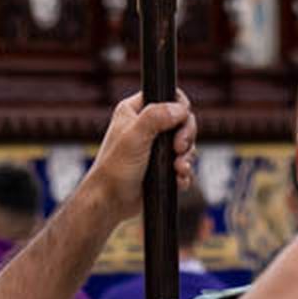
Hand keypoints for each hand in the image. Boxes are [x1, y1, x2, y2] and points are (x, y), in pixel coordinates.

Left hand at [84, 90, 195, 224]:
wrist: (111, 202)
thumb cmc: (114, 169)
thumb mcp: (134, 137)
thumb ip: (156, 117)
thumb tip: (181, 109)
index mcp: (136, 111)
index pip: (167, 96)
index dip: (180, 106)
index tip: (182, 120)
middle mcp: (147, 126)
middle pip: (182, 120)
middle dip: (186, 135)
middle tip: (179, 148)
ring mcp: (156, 147)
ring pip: (186, 143)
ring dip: (186, 156)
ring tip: (178, 168)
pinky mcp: (162, 167)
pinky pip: (183, 164)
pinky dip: (184, 172)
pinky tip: (178, 179)